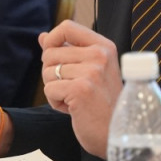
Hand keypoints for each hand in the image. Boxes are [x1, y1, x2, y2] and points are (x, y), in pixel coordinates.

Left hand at [37, 20, 122, 156]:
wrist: (117, 134)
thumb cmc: (102, 104)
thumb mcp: (90, 71)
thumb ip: (67, 51)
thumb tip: (43, 37)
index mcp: (104, 47)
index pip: (67, 27)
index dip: (52, 40)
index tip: (54, 57)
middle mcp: (99, 55)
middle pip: (50, 52)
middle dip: (52, 73)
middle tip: (73, 88)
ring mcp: (91, 72)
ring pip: (47, 72)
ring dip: (55, 89)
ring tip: (75, 99)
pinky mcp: (80, 89)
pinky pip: (49, 89)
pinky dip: (56, 102)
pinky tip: (73, 109)